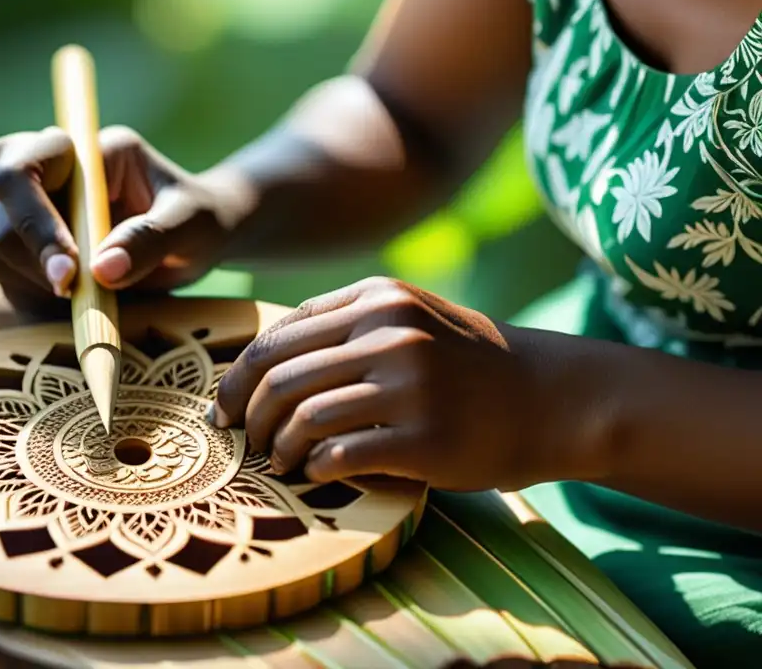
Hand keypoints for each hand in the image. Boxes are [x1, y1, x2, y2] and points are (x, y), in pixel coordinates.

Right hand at [0, 126, 230, 312]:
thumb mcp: (193, 225)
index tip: (69, 272)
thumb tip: (101, 270)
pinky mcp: (19, 241)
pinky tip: (63, 299)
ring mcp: (26, 204)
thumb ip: (151, 240)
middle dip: (28, 253)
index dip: (35, 219)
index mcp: (89, 151)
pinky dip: (18, 290)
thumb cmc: (201, 220)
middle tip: (72, 293)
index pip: (27, 164)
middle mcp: (48, 168)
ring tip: (80, 295)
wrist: (196, 242)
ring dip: (25, 277)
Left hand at [212, 277, 571, 491]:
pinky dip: (315, 468)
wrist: (549, 396)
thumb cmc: (467, 363)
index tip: (223, 409)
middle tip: (242, 442)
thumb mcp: (410, 316)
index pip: (278, 336)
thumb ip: (345, 324)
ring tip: (280, 461)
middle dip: (246, 416)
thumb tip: (263, 359)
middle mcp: (390, 332)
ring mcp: (409, 383)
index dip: (237, 377)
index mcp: (377, 299)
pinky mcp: (425, 436)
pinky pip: (340, 454)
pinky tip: (317, 473)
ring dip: (277, 447)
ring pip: (303, 416)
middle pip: (280, 376)